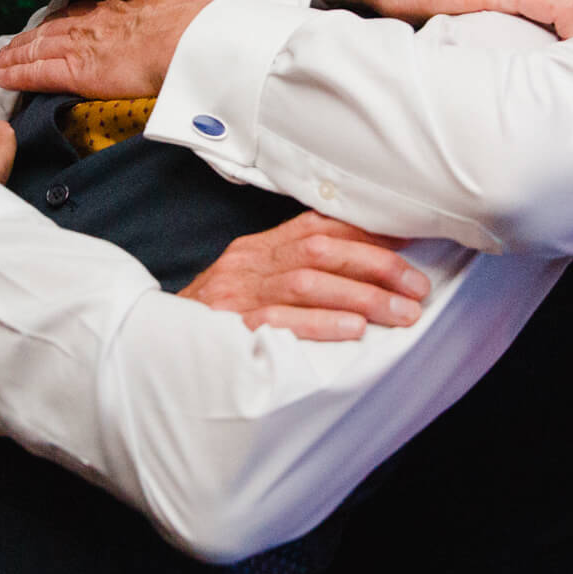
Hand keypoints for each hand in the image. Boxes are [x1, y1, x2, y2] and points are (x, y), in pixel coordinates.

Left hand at [0, 0, 223, 98]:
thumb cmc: (196, 26)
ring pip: (36, 48)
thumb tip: (187, 22)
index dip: (58, 21)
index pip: (78, 14)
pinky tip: (1, 78)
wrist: (191, 39)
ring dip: (13, 55)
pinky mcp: (78, 71)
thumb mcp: (182, 10)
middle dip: (27, 38)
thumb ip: (171, 17)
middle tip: (8, 45)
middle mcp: (94, 22)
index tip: (47, 25)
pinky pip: (37, 72)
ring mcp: (83, 45)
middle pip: (49, 29)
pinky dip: (16, 75)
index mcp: (119, 8)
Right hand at [181, 211, 428, 341]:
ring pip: (308, 282)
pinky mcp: (229, 329)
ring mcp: (238, 295)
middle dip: (377, 266)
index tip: (411, 240)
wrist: (155, 346)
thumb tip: (366, 265)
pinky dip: (320, 324)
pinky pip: (279, 322)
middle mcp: (250, 263)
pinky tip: (353, 330)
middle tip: (417, 288)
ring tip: (402, 313)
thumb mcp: (254, 282)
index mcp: (259, 248)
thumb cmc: (219, 319)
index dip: (367, 231)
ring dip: (362, 297)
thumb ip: (298, 269)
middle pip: (321, 250)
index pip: (320, 226)